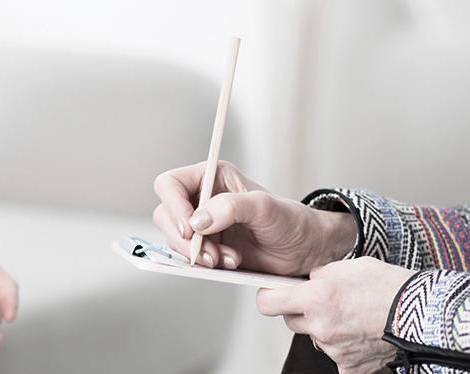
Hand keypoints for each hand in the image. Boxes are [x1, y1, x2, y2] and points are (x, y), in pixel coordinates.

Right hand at [152, 160, 356, 274]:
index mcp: (211, 177)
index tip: (190, 227)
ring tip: (228, 259)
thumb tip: (198, 220)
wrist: (304, 250)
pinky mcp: (206, 247)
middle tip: (209, 253)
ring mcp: (202, 224)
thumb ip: (231, 207)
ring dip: (197, 254)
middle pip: (165, 215)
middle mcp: (201, 199)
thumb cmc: (290, 220)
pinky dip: (205, 263)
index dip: (173, 205)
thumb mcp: (265, 208)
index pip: (170, 184)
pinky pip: (188, 256)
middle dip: (185, 239)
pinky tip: (229, 263)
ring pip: (174, 239)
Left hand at [256, 257, 415, 372]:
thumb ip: (319, 275)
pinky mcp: (349, 365)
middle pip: (291, 321)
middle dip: (302, 311)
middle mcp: (320, 326)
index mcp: (315, 298)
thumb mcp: (347, 266)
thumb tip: (307, 281)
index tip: (274, 294)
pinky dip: (344, 347)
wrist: (421, 312)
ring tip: (350, 316)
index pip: (268, 303)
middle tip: (324, 302)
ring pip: (314, 337)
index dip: (269, 296)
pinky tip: (358, 334)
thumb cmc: (389, 286)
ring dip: (324, 328)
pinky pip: (336, 356)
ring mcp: (334, 348)